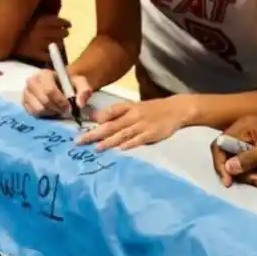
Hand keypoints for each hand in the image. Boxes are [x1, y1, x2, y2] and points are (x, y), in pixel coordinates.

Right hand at [16, 15, 71, 60]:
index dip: (65, 23)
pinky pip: (47, 56)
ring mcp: (39, 43)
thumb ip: (40, 16)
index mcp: (41, 20)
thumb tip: (53, 15)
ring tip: (59, 43)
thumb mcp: (29, 15)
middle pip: (60, 33)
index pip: (59, 21)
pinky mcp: (34, 54)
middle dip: (64, 33)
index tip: (68, 25)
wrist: (0, 37)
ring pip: (57, 44)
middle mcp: (42, 31)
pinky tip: (51, 53)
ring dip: (60, 43)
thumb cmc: (15, 24)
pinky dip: (51, 54)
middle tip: (65, 34)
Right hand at [22, 69, 91, 117]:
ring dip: (50, 111)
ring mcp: (26, 92)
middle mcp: (32, 81)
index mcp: (45, 74)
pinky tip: (49, 109)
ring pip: (38, 109)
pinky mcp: (24, 102)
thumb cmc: (70, 84)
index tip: (68, 106)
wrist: (62, 86)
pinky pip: (33, 113)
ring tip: (57, 108)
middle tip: (64, 109)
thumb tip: (79, 104)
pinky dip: (43, 114)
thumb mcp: (81, 84)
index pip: (50, 90)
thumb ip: (84, 91)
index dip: (60, 101)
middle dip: (56, 107)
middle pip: (44, 100)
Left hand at [74, 95, 197, 150]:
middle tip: (80, 141)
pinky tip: (121, 149)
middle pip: (111, 125)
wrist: (176, 109)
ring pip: (123, 134)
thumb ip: (116, 112)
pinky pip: (139, 139)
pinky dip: (130, 143)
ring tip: (96, 148)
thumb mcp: (134, 106)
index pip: (110, 112)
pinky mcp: (152, 134)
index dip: (96, 119)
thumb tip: (96, 118)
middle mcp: (134, 115)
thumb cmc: (152, 109)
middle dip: (95, 134)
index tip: (82, 128)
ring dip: (109, 141)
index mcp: (129, 107)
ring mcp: (143, 125)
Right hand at [210, 116, 256, 189]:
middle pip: (232, 161)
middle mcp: (243, 136)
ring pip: (245, 168)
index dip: (220, 164)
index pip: (220, 146)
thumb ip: (250, 158)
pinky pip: (255, 170)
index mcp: (243, 128)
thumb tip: (228, 168)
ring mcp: (251, 146)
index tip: (229, 181)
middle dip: (249, 175)